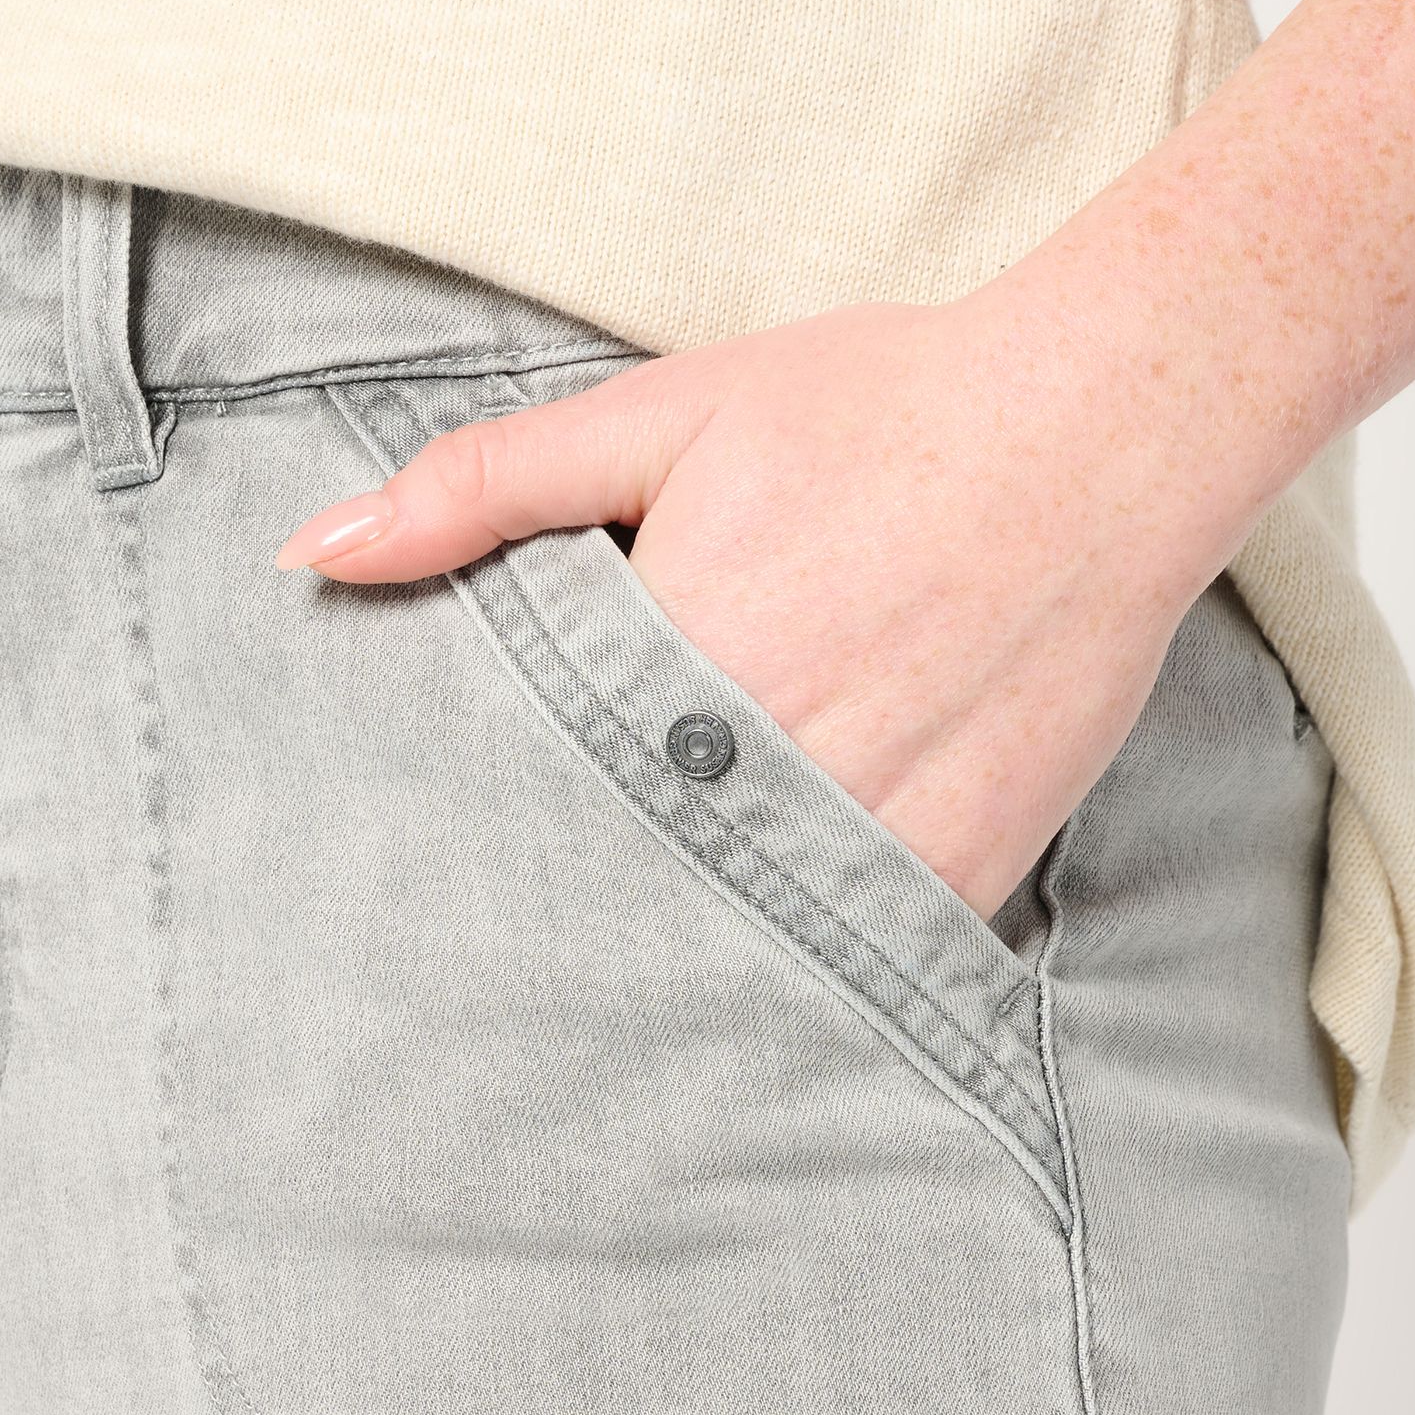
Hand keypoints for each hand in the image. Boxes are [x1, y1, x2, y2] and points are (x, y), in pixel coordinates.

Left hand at [275, 284, 1228, 919]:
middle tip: (470, 985)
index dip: (468, 848)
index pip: (520, 800)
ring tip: (588, 1003)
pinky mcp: (958, 871)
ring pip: (721, 945)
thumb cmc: (877, 412)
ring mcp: (869, 835)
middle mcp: (763, 768)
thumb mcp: (663, 415)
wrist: (1102, 431)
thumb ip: (482, 487)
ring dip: (661, 956)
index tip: (420, 890)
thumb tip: (312, 552)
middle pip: (610, 890)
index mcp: (665, 665)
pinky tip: (744, 962)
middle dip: (548, 924)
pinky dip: (788, 963)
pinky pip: (845, 958)